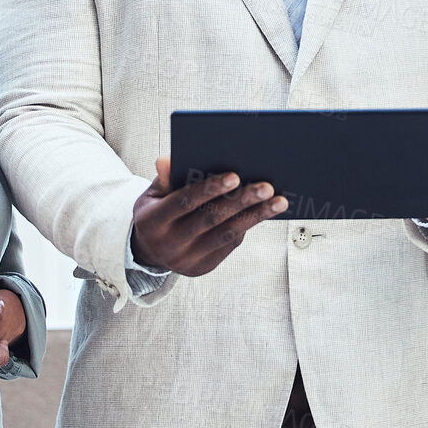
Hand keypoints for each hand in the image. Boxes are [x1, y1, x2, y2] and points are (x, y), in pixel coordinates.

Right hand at [130, 158, 287, 275]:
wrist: (148, 253)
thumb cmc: (155, 214)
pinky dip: (248, 226)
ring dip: (255, 216)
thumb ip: (165, 178)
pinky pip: (229, 245)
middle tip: (266, 186)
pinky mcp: (203, 267)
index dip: (209, 189)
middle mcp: (169, 244)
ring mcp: (187, 259)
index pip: (183, 202)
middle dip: (241, 202)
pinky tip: (266, 212)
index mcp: (153, 222)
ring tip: (278, 201)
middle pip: (210, 219)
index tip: (235, 176)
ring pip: (226, 235)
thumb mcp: (152, 195)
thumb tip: (169, 159)